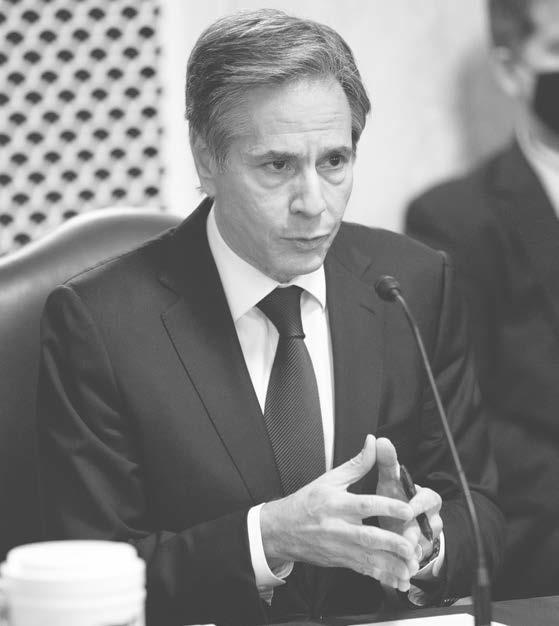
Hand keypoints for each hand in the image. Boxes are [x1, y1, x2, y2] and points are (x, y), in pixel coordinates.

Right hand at [260, 435, 419, 590]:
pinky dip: (381, 576)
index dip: (386, 507)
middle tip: (412, 545)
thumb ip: (356, 463)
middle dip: (391, 543)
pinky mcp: (340, 561)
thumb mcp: (329, 479)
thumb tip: (372, 442)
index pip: (364, 504)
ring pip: (368, 558)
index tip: (407, 510)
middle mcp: (337, 527)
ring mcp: (339, 547)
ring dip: (391, 565)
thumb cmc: (306, 502)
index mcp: (336, 504)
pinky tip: (398, 579)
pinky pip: (363, 570)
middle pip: (368, 536)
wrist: (281, 529)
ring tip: (410, 567)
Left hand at [375, 438, 442, 586]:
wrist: (399, 523)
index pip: (429, 498)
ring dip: (413, 555)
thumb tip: (380, 439)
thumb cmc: (394, 498)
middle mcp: (430, 520)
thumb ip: (387, 462)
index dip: (420, 503)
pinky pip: (415, 565)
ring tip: (403, 561)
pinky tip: (399, 578)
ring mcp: (426, 540)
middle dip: (416, 534)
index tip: (409, 506)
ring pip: (423, 549)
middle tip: (406, 538)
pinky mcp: (417, 557)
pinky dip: (407, 571)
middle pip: (428, 528)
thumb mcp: (390, 481)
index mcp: (426, 499)